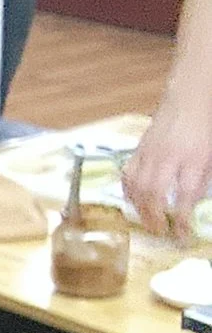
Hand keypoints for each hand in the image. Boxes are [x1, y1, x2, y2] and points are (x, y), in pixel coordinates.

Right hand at [125, 103, 211, 237]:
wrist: (191, 96)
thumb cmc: (207, 125)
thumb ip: (204, 179)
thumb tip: (194, 203)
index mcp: (193, 158)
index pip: (185, 196)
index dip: (182, 219)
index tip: (183, 235)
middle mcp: (168, 157)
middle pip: (154, 195)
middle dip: (156, 218)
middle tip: (161, 233)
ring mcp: (150, 153)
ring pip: (137, 187)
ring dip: (140, 209)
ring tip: (147, 222)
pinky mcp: (139, 149)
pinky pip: (128, 174)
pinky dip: (128, 191)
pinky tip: (134, 201)